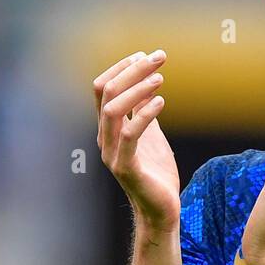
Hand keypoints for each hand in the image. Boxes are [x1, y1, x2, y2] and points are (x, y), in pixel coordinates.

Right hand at [94, 49, 180, 232]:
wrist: (162, 209)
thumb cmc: (156, 172)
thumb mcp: (151, 134)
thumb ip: (143, 111)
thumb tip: (147, 81)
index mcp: (107, 129)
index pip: (103, 88)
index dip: (122, 68)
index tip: (146, 54)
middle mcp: (104, 138)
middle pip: (107, 93)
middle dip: (133, 70)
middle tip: (159, 57)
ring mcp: (112, 153)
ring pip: (111, 110)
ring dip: (136, 88)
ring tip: (160, 77)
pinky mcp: (126, 167)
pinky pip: (129, 135)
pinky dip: (143, 114)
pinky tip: (161, 102)